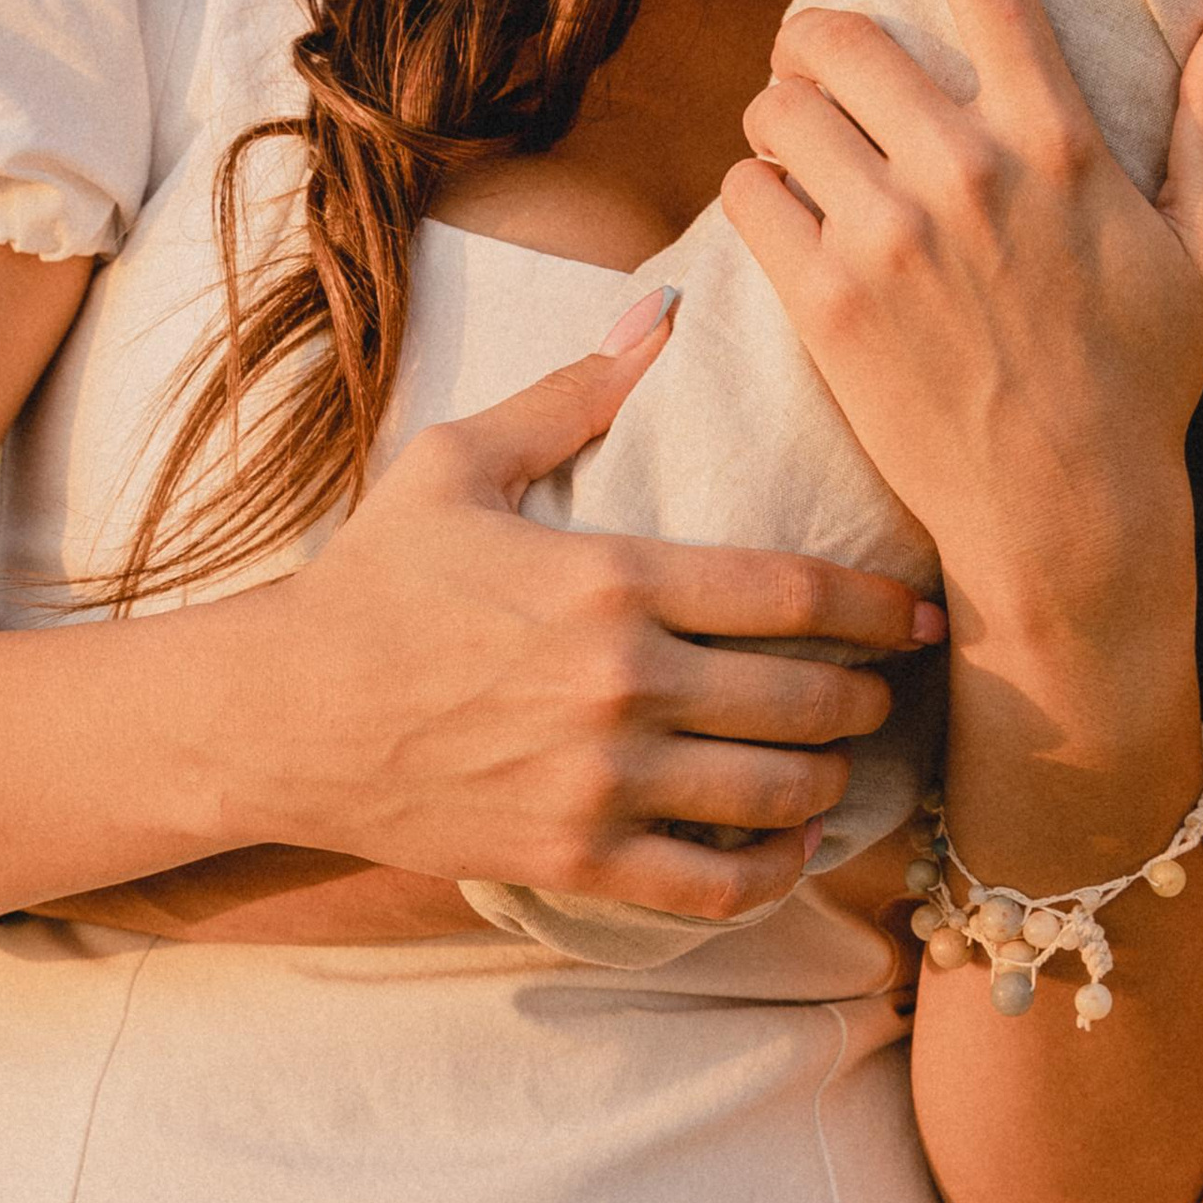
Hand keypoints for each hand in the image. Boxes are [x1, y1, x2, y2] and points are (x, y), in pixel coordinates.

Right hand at [244, 291, 945, 926]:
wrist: (280, 713)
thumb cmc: (374, 580)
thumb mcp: (459, 460)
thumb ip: (571, 394)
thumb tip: (660, 316)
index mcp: (612, 575)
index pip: (795, 591)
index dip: (880, 605)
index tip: (922, 611)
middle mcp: (623, 683)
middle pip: (808, 697)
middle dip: (867, 695)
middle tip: (884, 687)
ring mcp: (602, 780)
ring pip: (776, 795)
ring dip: (829, 780)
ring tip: (839, 762)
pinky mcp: (576, 858)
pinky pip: (715, 886)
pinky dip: (773, 873)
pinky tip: (788, 847)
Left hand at [723, 0, 1202, 681]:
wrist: (1066, 519)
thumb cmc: (1143, 378)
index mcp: (1059, 145)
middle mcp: (968, 176)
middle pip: (841, 34)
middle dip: (820, 38)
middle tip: (830, 72)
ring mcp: (889, 239)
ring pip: (781, 106)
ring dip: (784, 114)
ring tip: (810, 151)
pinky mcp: (825, 303)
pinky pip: (747, 191)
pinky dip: (757, 190)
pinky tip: (791, 218)